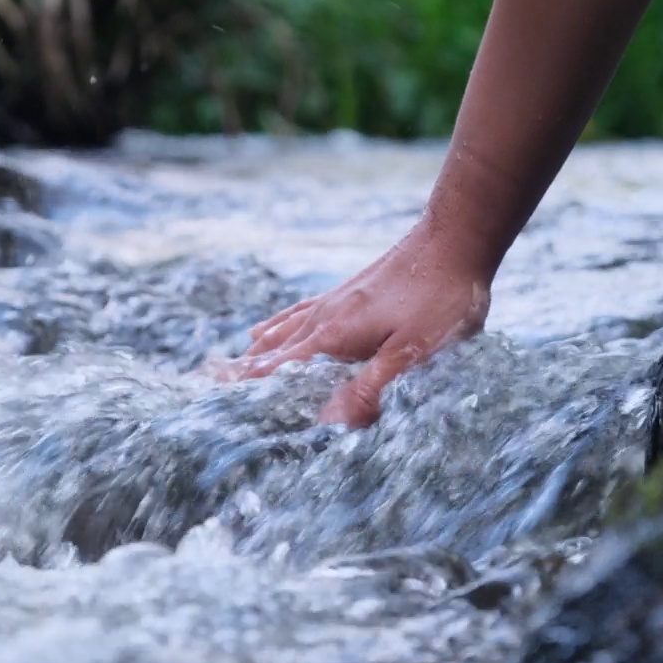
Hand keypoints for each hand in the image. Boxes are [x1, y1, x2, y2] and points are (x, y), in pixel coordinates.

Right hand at [225, 221, 491, 426]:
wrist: (454, 240)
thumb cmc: (440, 300)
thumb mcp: (412, 353)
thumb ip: (371, 387)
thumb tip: (328, 422)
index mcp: (334, 337)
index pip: (281, 370)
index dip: (250, 387)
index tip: (214, 399)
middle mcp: (325, 318)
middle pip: (273, 351)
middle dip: (243, 372)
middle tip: (207, 386)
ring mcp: (335, 302)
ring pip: (283, 331)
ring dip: (257, 352)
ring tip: (229, 366)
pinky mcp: (349, 292)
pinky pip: (300, 312)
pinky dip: (278, 326)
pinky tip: (269, 328)